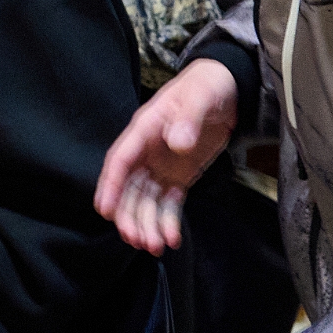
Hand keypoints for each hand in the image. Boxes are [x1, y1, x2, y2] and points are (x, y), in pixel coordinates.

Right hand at [94, 58, 238, 254]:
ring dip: (146, 224)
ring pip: (145, 200)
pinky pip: (167, 203)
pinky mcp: (178, 177)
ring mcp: (161, 166)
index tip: (104, 210)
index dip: (111, 185)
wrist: (228, 91)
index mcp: (145, 128)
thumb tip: (176, 143)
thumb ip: (188, 117)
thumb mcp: (200, 96)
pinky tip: (172, 238)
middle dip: (129, 215)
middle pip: (129, 187)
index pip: (121, 158)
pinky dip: (167, 222)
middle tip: (137, 239)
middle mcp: (147, 151)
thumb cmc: (207, 86)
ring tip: (155, 246)